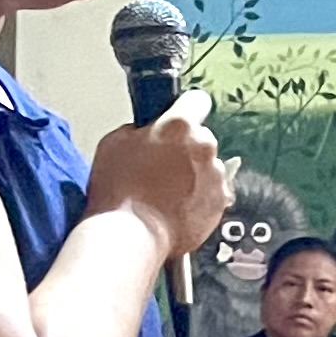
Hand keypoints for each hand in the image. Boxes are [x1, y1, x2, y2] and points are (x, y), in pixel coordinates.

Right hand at [88, 87, 233, 266]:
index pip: (196, 100)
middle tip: (159, 166)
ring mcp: (215, 176)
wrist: (131, 236)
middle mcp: (204, 146)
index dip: (185, 108)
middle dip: (185, 148)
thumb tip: (147, 131)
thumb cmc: (119, 192)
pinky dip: (199, 197)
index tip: (180, 115)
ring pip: (207, 166)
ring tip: (165, 192)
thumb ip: (139, 129)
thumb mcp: (115, 143)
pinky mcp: (220, 203)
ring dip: (193, 174)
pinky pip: (212, 192)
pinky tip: (175, 206)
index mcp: (179, 125)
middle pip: (200, 138)